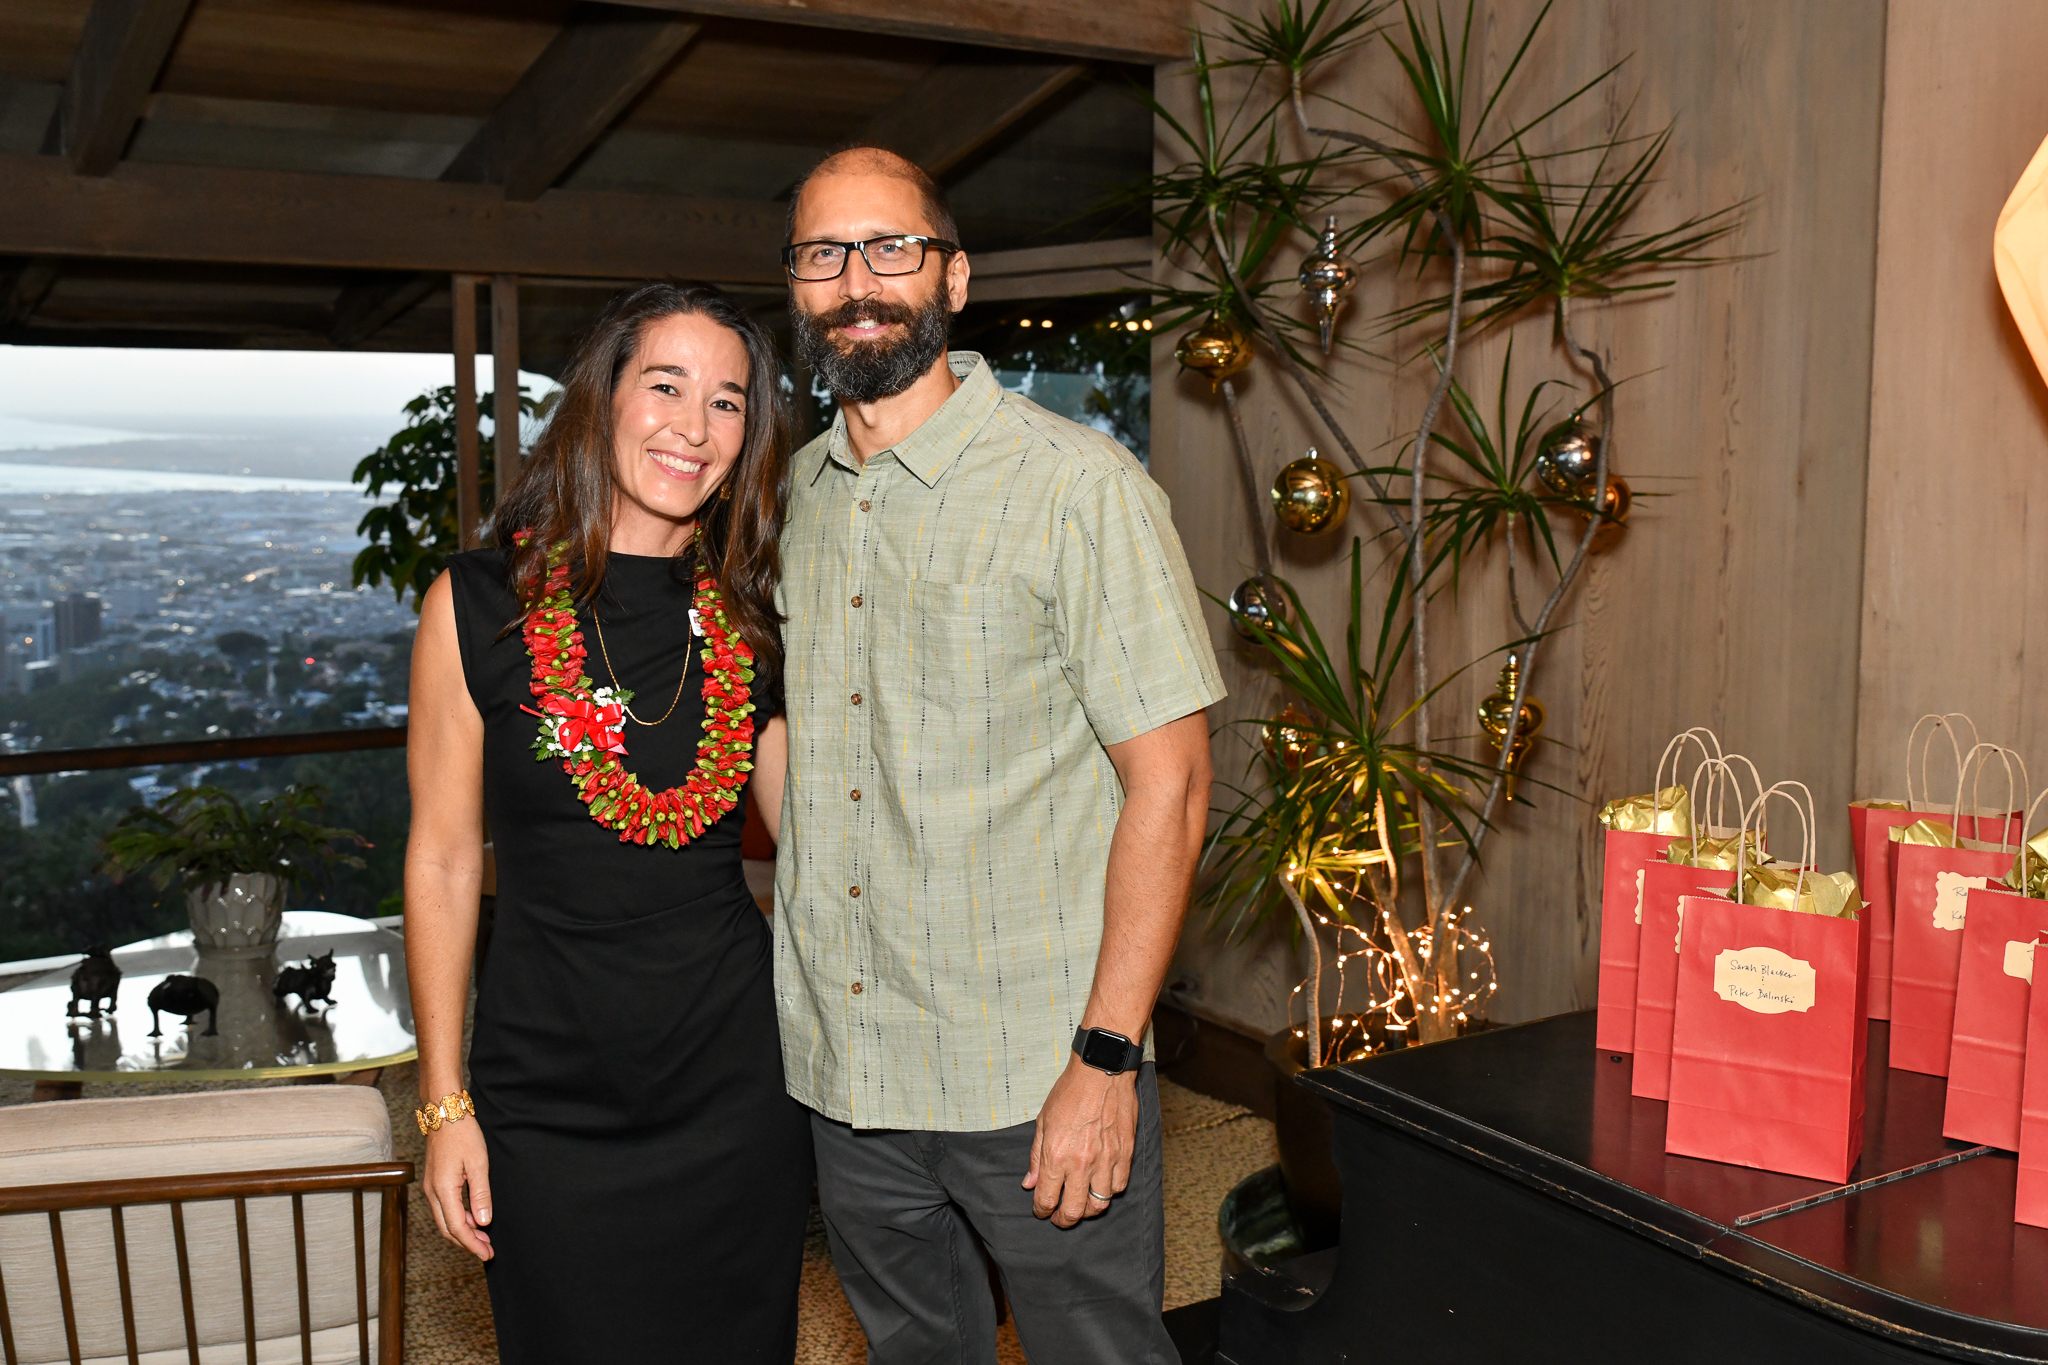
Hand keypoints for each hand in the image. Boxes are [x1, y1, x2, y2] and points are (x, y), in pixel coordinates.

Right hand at [422, 1118, 493, 1259]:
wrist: (445, 1113)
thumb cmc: (463, 1134)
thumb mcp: (479, 1164)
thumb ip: (480, 1194)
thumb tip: (483, 1222)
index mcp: (443, 1189)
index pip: (457, 1227)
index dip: (472, 1244)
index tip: (487, 1254)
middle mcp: (433, 1192)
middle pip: (447, 1229)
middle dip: (467, 1243)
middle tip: (487, 1251)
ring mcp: (431, 1187)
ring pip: (445, 1220)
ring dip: (463, 1231)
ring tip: (484, 1237)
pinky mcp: (434, 1182)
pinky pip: (444, 1208)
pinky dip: (459, 1218)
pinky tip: (474, 1218)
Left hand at [1022, 1056, 1136, 1227]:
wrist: (1101, 1071)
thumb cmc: (1070, 1093)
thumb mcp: (1043, 1122)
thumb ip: (1036, 1157)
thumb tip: (1030, 1184)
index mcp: (1057, 1156)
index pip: (1047, 1200)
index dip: (1042, 1211)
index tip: (1042, 1211)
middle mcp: (1082, 1164)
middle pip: (1074, 1211)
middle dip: (1064, 1220)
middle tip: (1060, 1218)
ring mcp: (1107, 1160)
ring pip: (1100, 1204)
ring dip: (1088, 1210)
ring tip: (1081, 1205)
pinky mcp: (1125, 1154)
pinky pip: (1119, 1187)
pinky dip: (1109, 1192)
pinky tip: (1101, 1187)